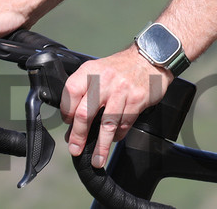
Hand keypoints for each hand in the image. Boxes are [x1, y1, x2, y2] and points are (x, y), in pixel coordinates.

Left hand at [62, 45, 171, 166]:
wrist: (150, 57)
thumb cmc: (121, 68)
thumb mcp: (98, 70)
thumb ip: (85, 91)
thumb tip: (72, 122)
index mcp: (90, 71)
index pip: (70, 92)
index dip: (66, 111)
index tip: (68, 123)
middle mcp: (104, 80)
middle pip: (85, 113)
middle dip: (78, 136)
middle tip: (75, 149)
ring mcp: (121, 90)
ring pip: (106, 124)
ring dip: (101, 146)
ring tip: (97, 159)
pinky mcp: (136, 99)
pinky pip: (124, 123)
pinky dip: (118, 135)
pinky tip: (115, 138)